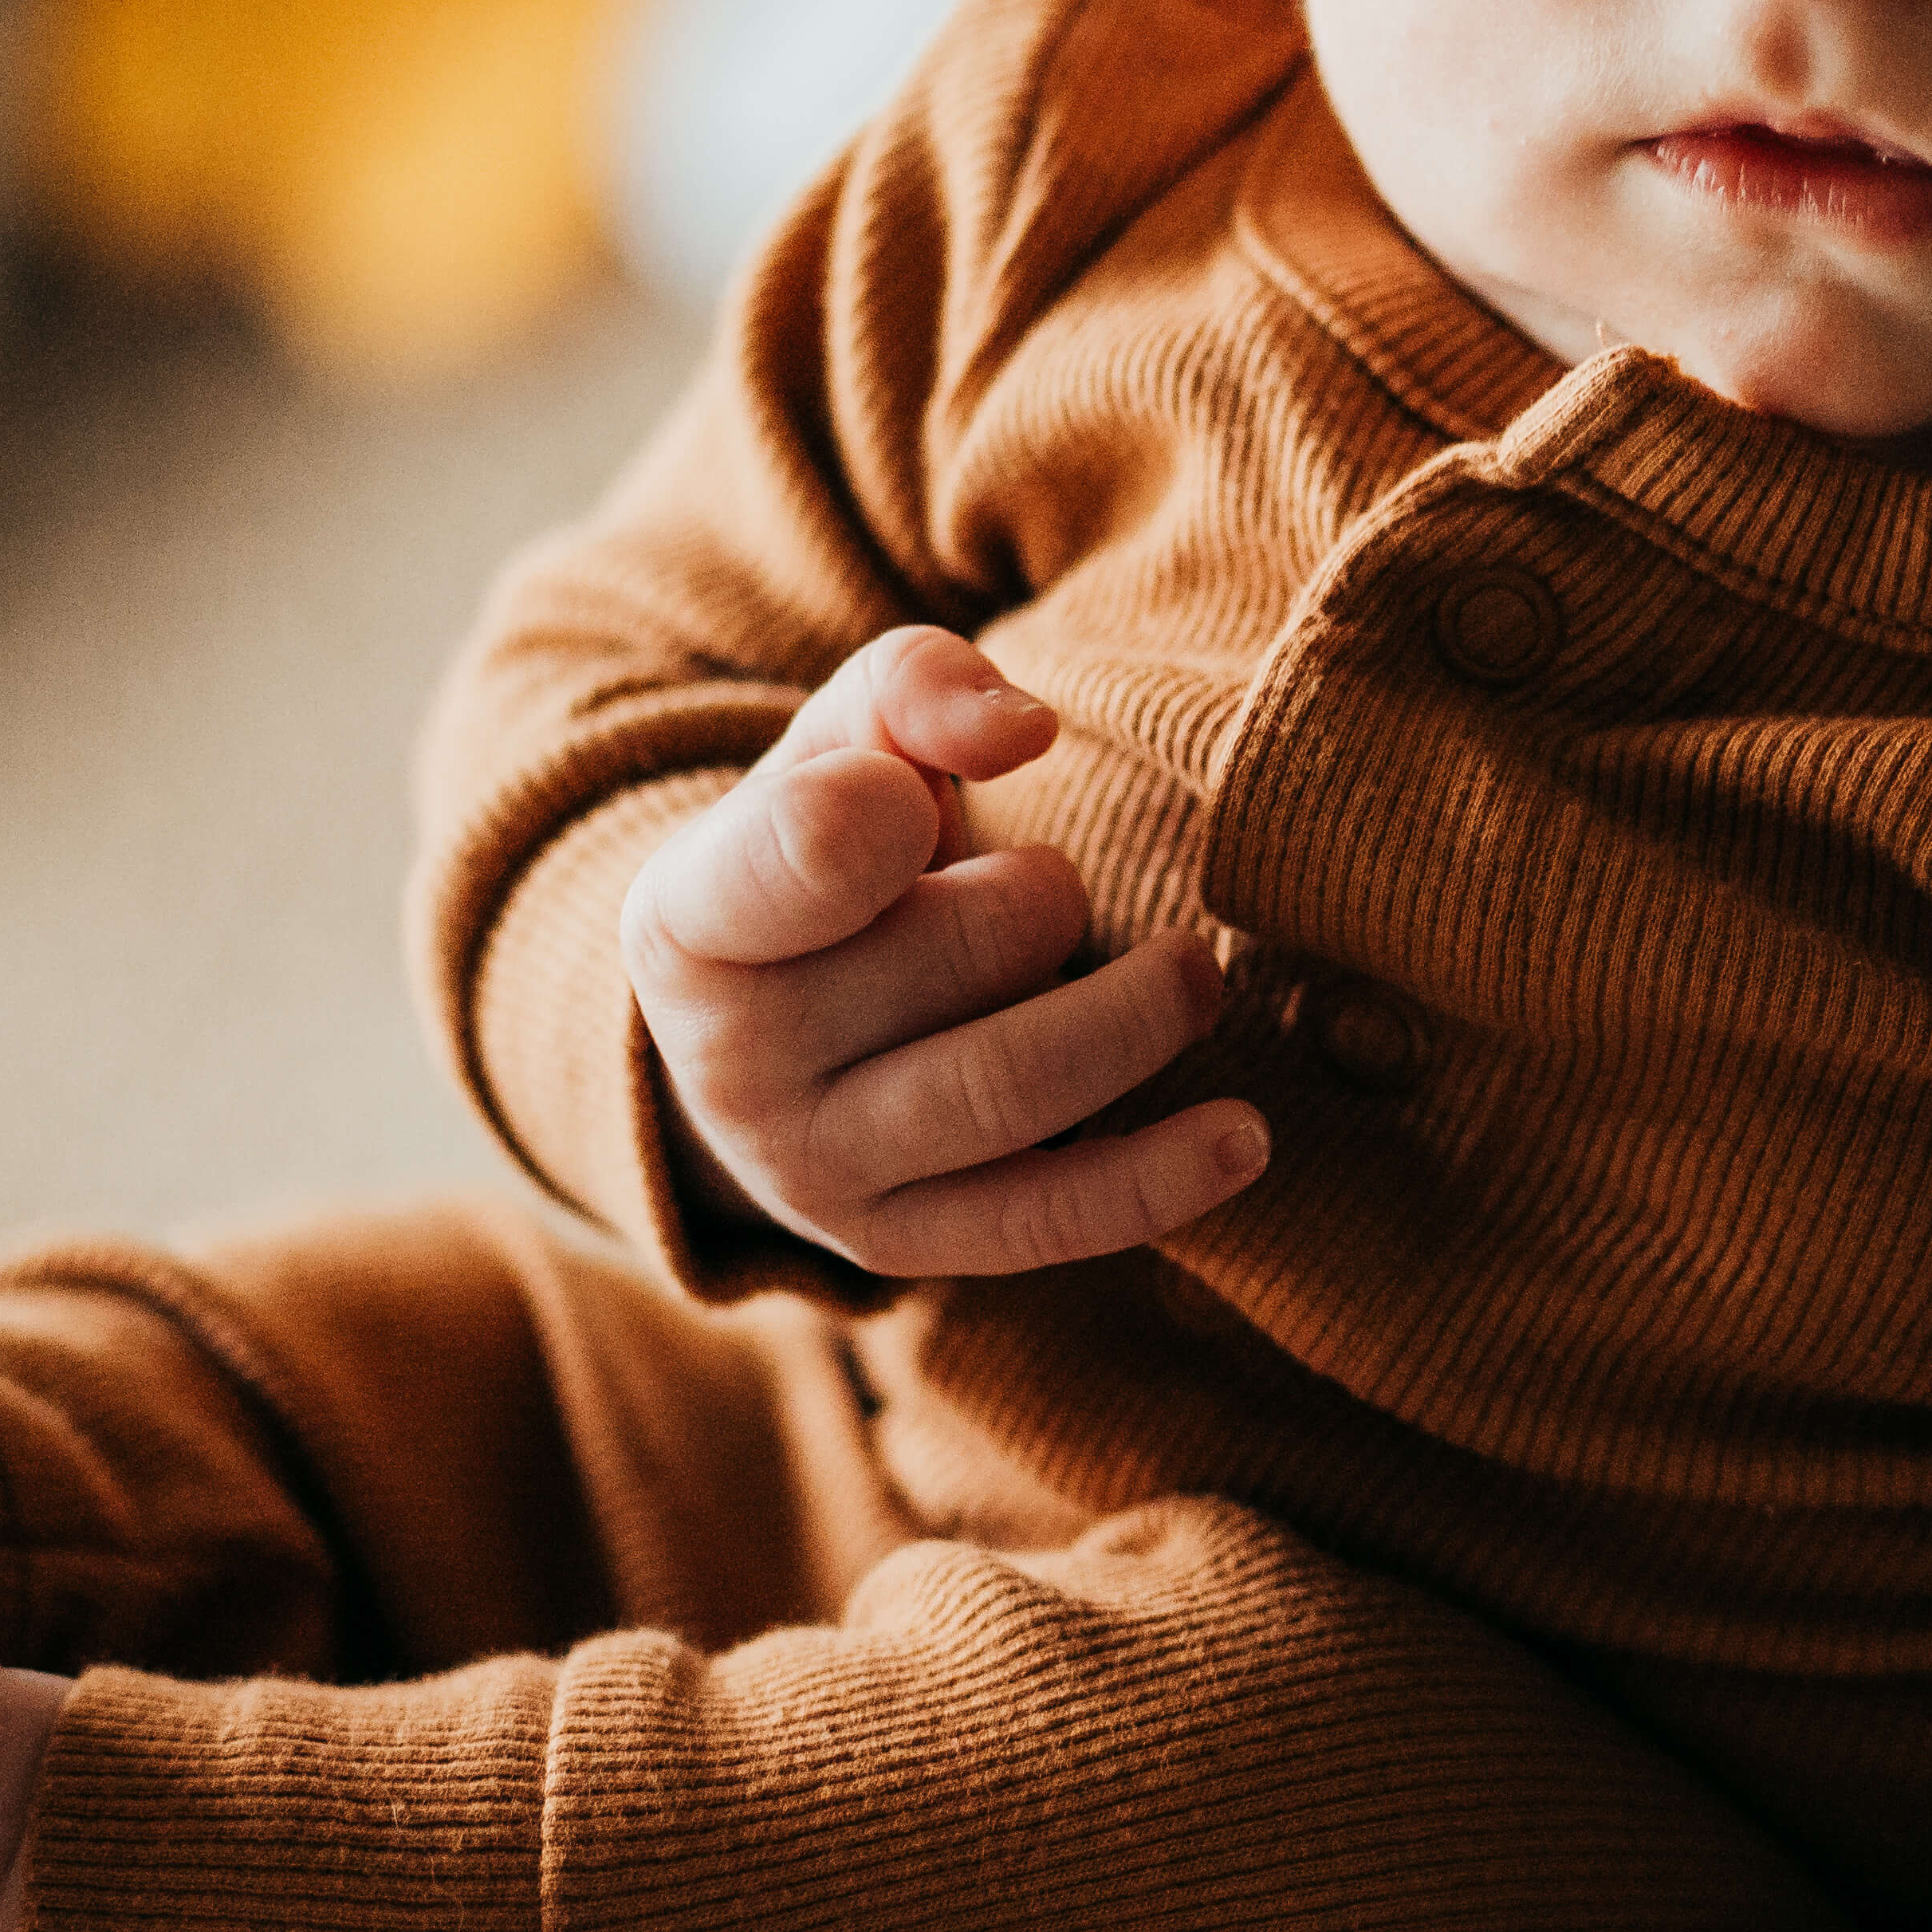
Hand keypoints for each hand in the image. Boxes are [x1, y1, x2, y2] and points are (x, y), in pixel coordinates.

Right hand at [625, 628, 1263, 1273]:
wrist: (765, 1039)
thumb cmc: (824, 858)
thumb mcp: (834, 750)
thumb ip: (914, 687)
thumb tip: (1026, 727)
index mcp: (691, 916)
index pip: (804, 849)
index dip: (892, 804)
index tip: (924, 801)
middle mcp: (731, 1060)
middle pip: (959, 956)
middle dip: (1044, 899)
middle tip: (1051, 888)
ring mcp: (812, 1170)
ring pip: (1011, 1087)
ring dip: (1135, 1015)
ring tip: (1185, 974)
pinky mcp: (900, 1244)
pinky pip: (1045, 1221)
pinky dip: (1159, 1178)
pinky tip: (1241, 1136)